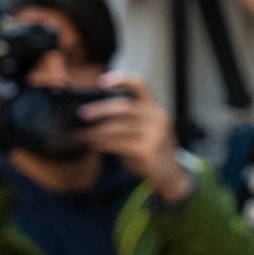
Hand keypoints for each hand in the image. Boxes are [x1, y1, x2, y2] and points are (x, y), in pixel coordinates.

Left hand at [78, 75, 192, 203]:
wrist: (171, 175)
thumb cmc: (152, 150)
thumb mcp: (145, 130)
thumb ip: (127, 121)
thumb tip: (94, 115)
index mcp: (155, 108)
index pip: (140, 85)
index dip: (121, 80)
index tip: (101, 82)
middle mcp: (157, 117)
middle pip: (123, 107)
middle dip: (99, 110)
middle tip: (82, 114)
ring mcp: (155, 133)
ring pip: (118, 128)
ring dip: (96, 131)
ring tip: (83, 134)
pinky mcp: (148, 150)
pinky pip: (119, 144)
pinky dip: (103, 144)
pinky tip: (94, 145)